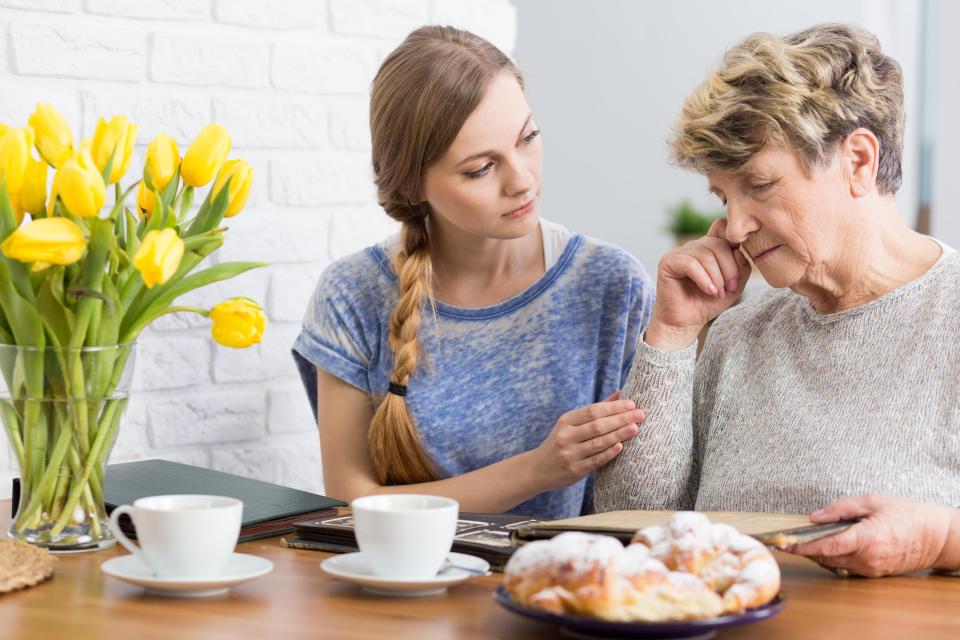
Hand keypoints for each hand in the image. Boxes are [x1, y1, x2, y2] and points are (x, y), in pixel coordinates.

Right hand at [532, 392, 644, 491]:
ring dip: (618, 434)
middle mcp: (566, 436)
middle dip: (621, 419)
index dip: (613, 407)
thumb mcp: (571, 424)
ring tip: (635, 428)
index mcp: (566, 421)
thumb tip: (620, 394)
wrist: (538, 469)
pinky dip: (609, 453)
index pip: (592, 411)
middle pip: (597, 425)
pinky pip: (595, 460)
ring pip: (598, 442)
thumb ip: (596, 411)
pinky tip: (621, 446)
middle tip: (640, 414)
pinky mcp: (575, 470)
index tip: (632, 404)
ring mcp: (570, 454)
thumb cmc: (561, 442)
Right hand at [645, 219, 750, 349]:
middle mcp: (694, 246)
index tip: (738, 265)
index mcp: (709, 247)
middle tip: (730, 288)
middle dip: (729, 268)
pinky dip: (703, 279)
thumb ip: (741, 267)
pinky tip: (708, 291)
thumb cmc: (707, 304)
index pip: (722, 228)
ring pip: (705, 254)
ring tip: (718, 293)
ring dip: (717, 277)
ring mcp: (679, 252)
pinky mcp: (667, 262)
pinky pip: (690, 264)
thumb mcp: (733, 286)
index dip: (733, 240)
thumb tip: (738, 250)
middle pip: (718, 243)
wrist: (686, 322)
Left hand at [786, 494, 959, 576]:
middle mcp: (867, 558)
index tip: (785, 543)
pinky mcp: (875, 573)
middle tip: (787, 539)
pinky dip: (833, 558)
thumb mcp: (873, 501)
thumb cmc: (909, 514)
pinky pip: (846, 568)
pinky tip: (828, 546)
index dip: (802, 546)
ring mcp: (871, 568)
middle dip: (805, 549)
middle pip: (825, 558)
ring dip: (818, 555)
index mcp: (866, 538)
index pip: (826, 546)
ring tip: (804, 541)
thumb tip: (814, 517)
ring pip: (834, 564)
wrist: (938, 537)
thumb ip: (840, 508)